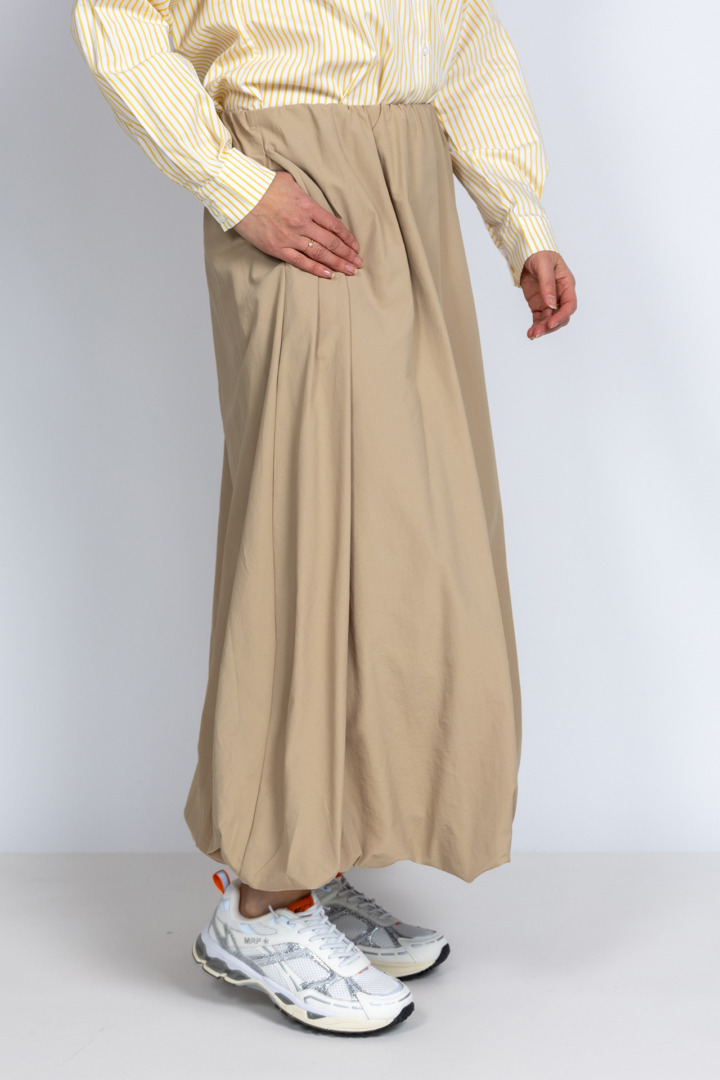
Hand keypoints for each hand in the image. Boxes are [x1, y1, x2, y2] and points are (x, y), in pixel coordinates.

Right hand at [232, 171, 362, 277]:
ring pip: (320, 253)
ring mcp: (290, 237)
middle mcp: (302, 223)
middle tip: (358, 263)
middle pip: (331, 242)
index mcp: (307, 205)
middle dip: (347, 254)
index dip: (347, 237)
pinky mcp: (278, 248)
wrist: (238, 194)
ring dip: (337, 263)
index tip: (355, 246)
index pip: (334, 224)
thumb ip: (303, 193)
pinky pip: (301, 262)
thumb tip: (311, 200)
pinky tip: (329, 274)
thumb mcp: (288, 181)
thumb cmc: (260, 185)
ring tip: (350, 271)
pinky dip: (316, 269)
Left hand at [520, 250, 576, 339]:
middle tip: (538, 332)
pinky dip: (535, 326)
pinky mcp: (539, 305)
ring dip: (542, 329)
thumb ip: (548, 284)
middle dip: (551, 326)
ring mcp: (549, 301)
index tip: (551, 323)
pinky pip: (539, 319)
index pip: (569, 305)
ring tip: (532, 335)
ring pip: (549, 320)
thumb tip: (552, 303)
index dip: (562, 316)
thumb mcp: (544, 265)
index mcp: (567, 285)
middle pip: (561, 317)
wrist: (529, 254)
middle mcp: (560, 296)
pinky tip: (530, 333)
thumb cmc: (540, 254)